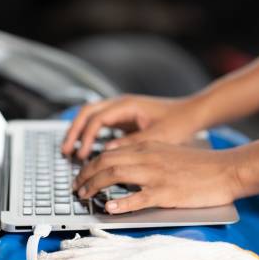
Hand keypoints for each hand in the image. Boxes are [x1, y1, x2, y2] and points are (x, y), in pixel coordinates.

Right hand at [61, 95, 204, 160]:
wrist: (193, 113)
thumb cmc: (179, 122)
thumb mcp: (157, 137)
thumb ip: (132, 143)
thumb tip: (108, 152)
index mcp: (127, 105)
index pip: (97, 119)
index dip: (86, 137)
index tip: (82, 155)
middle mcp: (121, 104)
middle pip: (87, 113)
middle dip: (73, 132)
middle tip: (65, 151)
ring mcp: (122, 110)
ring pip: (91, 117)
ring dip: (79, 132)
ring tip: (70, 151)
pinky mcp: (125, 119)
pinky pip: (100, 124)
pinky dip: (90, 135)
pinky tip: (87, 150)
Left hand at [74, 141, 243, 212]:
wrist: (227, 169)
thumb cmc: (200, 165)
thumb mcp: (168, 153)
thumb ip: (144, 157)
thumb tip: (121, 166)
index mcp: (147, 147)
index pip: (109, 152)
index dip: (89, 165)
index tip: (80, 176)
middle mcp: (148, 157)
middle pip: (105, 162)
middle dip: (85, 175)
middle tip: (76, 189)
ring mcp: (156, 175)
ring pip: (115, 175)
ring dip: (94, 186)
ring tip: (84, 196)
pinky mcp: (167, 193)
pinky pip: (138, 197)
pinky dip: (120, 202)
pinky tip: (109, 207)